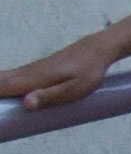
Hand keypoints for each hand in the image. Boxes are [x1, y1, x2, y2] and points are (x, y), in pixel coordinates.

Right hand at [0, 36, 116, 108]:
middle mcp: (25, 73)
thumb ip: (50, 96)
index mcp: (32, 80)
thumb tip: (25, 104)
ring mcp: (28, 71)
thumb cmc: (88, 72)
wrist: (97, 50)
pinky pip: (8, 78)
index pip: (0, 89)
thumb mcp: (74, 89)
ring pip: (0, 79)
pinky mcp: (33, 71)